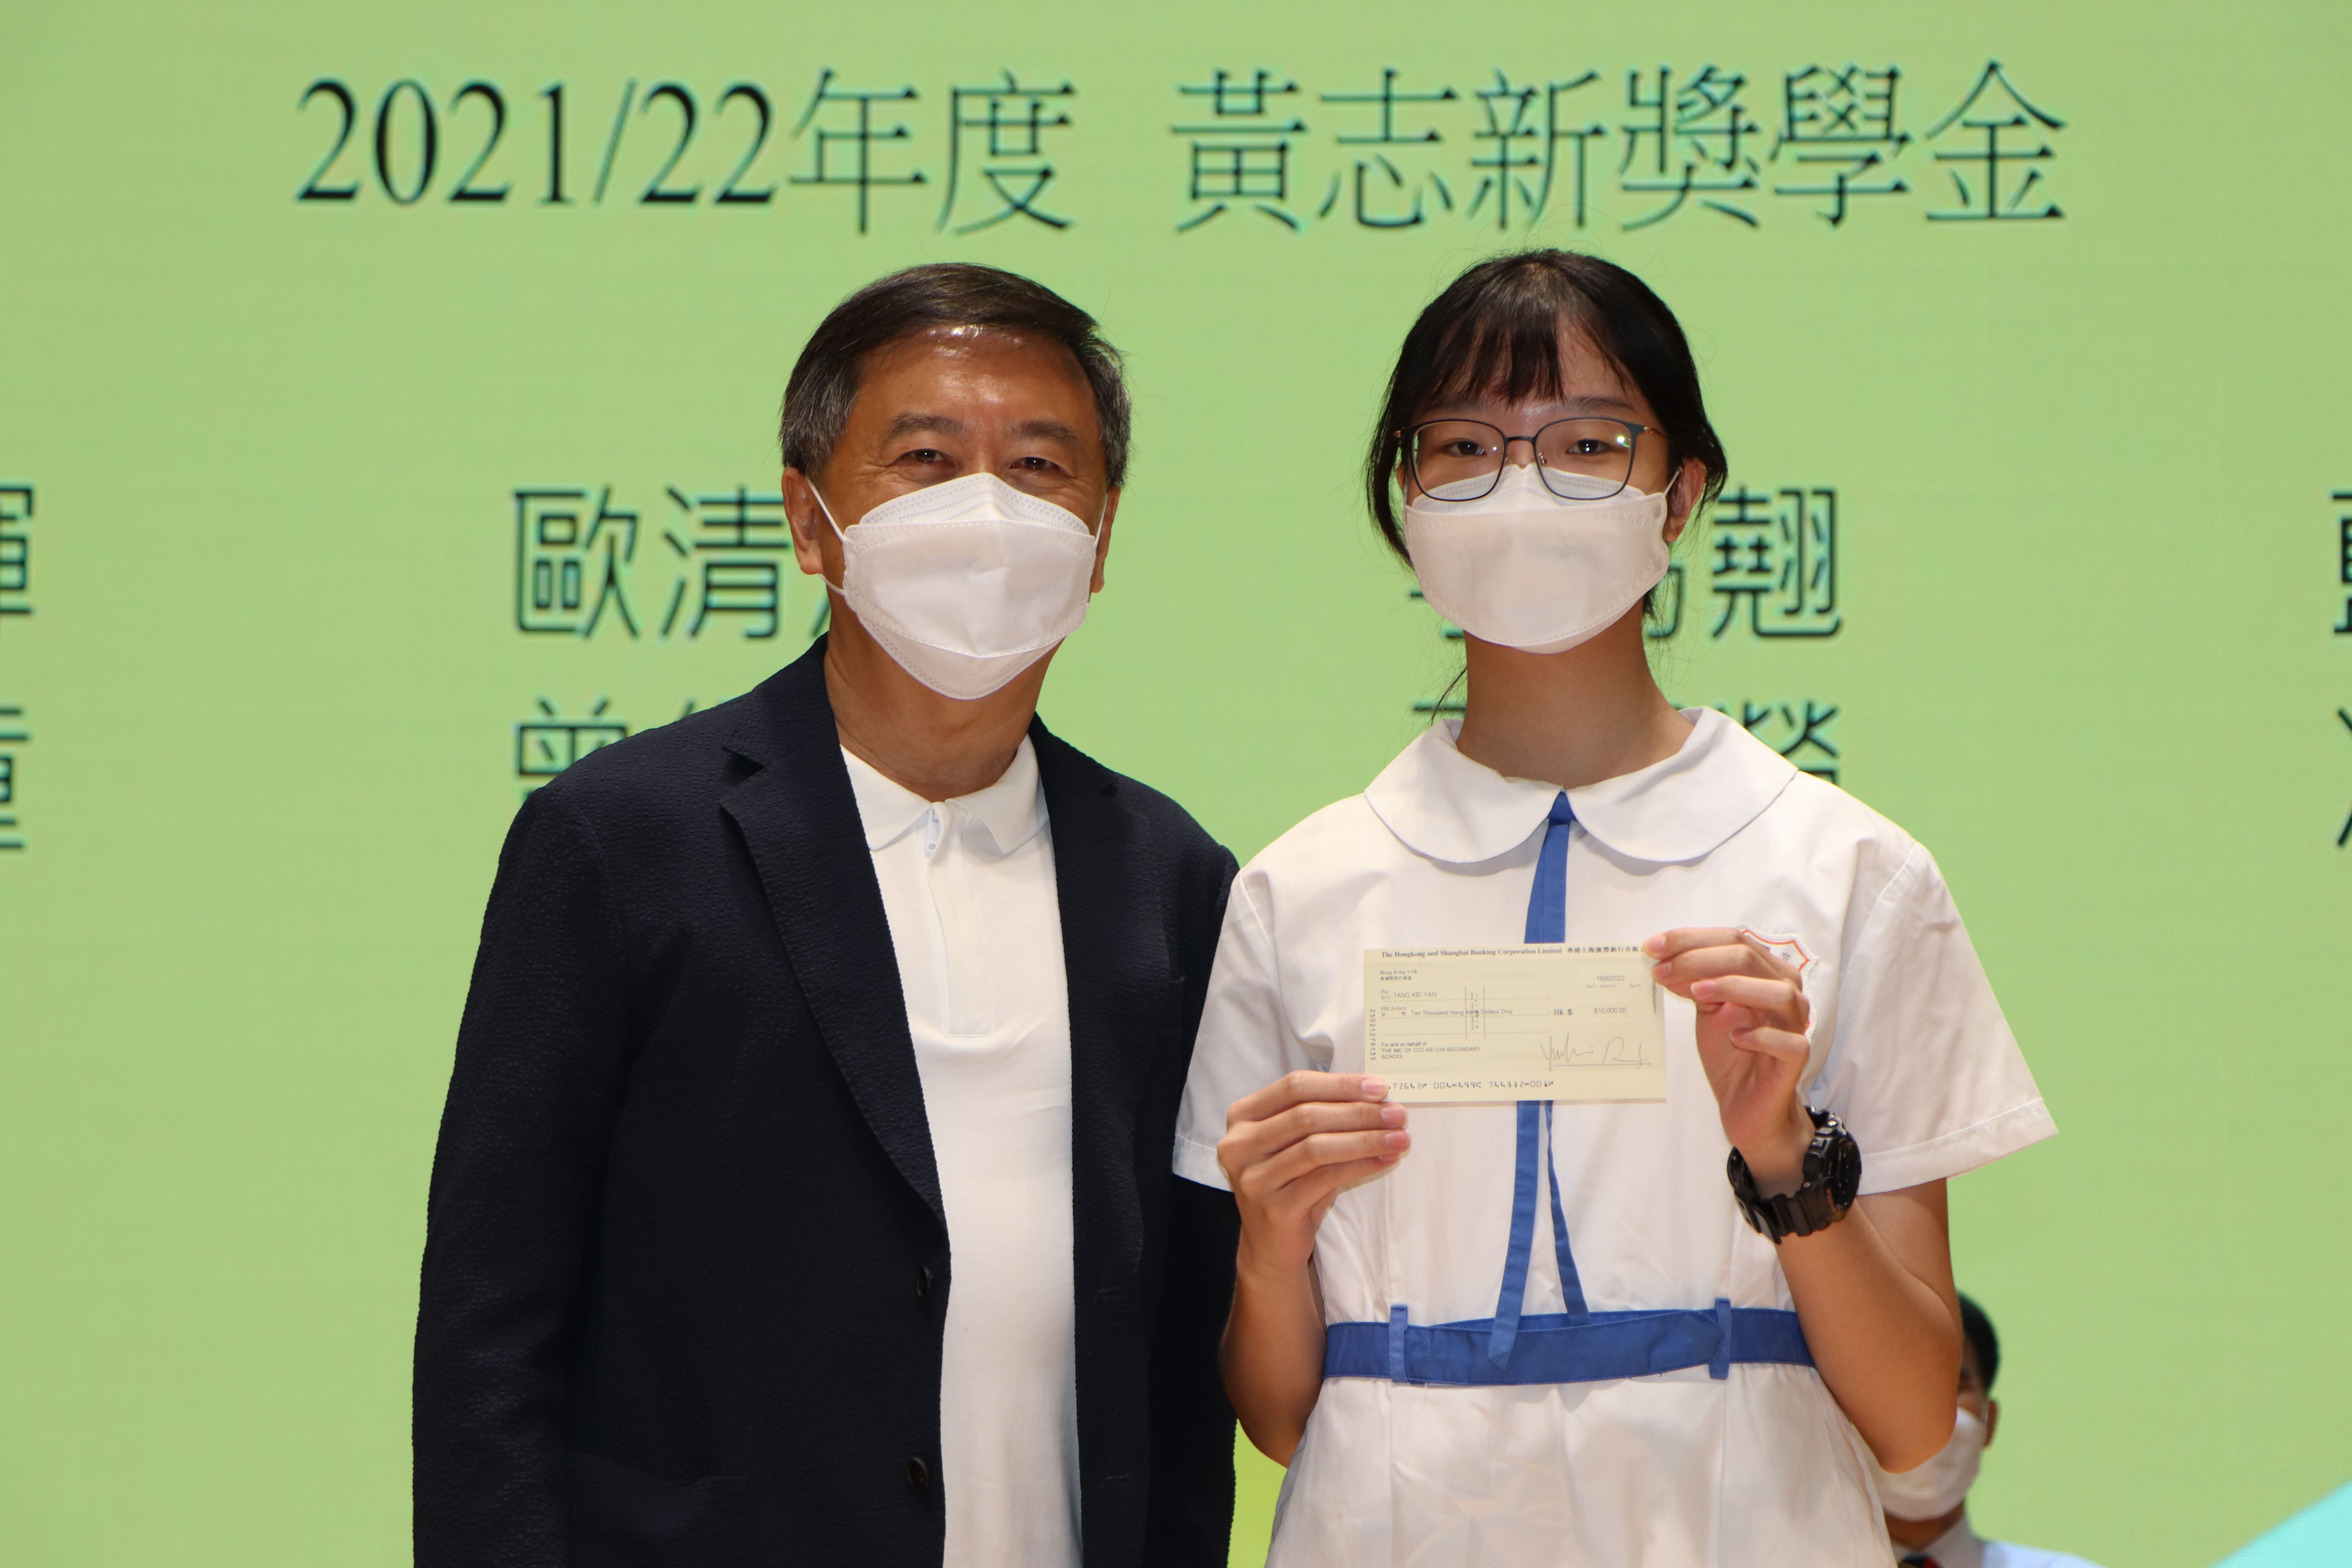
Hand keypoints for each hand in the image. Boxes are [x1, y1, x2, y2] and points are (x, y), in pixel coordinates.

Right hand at [1218, 1072, 1406, 1279]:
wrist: (1271, 1246)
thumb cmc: (1291, 1185)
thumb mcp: (1297, 1144)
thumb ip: (1320, 1116)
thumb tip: (1375, 1096)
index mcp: (1242, 1117)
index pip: (1294, 1086)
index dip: (1339, 1084)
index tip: (1379, 1087)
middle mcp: (1239, 1144)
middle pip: (1306, 1116)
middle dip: (1358, 1112)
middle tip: (1397, 1113)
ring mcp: (1253, 1177)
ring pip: (1316, 1147)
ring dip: (1364, 1139)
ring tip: (1399, 1137)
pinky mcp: (1272, 1207)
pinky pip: (1324, 1178)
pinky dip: (1359, 1166)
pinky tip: (1384, 1161)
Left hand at [1645, 928, 1813, 1189]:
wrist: (1744, 1102)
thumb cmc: (1729, 1051)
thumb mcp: (1707, 1009)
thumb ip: (1694, 982)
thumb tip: (1664, 957)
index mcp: (1766, 971)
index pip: (1733, 939)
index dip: (1690, 939)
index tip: (1652, 947)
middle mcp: (1785, 990)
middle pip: (1748, 957)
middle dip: (1699, 959)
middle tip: (1661, 971)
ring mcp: (1796, 1024)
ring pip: (1777, 993)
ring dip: (1733, 987)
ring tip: (1696, 992)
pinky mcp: (1798, 1056)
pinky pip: (1787, 1041)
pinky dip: (1760, 1035)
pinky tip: (1735, 1037)